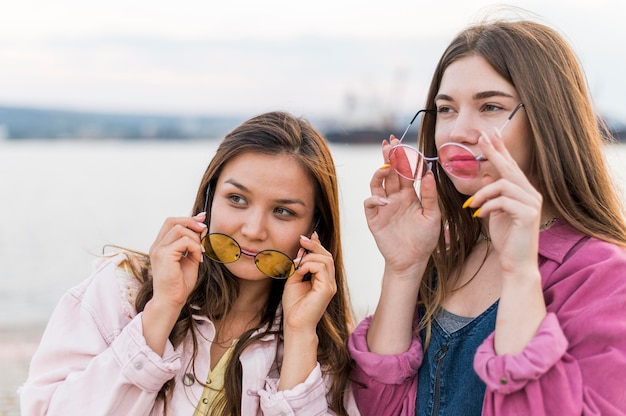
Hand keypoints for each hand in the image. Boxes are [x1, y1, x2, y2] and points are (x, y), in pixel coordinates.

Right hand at [148, 212, 206, 311]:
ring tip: (200, 251)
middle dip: (191, 221)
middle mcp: (157, 246)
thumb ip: (193, 244)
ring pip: (179, 228)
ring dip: (194, 238)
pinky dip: (195, 247)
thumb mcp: (190, 259)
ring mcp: (159, 250)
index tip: (202, 220)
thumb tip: (202, 228)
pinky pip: (184, 241)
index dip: (188, 219)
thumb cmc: (179, 283)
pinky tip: (198, 258)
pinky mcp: (164, 255)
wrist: (171, 300)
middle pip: (172, 220)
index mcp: (161, 246)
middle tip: (204, 230)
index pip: (171, 223)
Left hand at [281, 232, 335, 332]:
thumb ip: (299, 266)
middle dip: (314, 245)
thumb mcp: (293, 280)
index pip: (324, 258)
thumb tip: (302, 249)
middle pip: (327, 256)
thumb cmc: (294, 306)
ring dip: (309, 257)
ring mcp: (330, 285)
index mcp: (322, 280)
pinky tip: (299, 271)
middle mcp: (329, 281)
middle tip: (301, 240)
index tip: (307, 236)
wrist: (295, 324)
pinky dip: (308, 265)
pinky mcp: (327, 289)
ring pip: (325, 260)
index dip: (317, 245)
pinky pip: (321, 268)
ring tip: (297, 264)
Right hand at [364, 137, 440, 272]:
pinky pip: (370, 203)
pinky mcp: (374, 218)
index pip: (404, 172)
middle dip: (389, 158)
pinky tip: (384, 199)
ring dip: (380, 173)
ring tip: (386, 167)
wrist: (412, 261)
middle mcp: (394, 197)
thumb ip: (430, 195)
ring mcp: (383, 207)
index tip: (402, 144)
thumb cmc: (424, 239)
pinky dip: (374, 199)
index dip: (403, 158)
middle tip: (389, 144)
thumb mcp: (433, 216)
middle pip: (389, 173)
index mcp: (409, 195)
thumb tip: (429, 173)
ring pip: (377, 184)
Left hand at [469, 129, 541, 273]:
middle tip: (482, 136)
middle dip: (495, 152)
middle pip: (510, 168)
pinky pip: (503, 201)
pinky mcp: (528, 215)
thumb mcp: (494, 212)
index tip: (489, 134)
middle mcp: (531, 194)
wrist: (515, 263)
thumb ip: (493, 195)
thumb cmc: (506, 239)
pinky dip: (488, 206)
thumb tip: (487, 175)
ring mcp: (532, 203)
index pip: (510, 167)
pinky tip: (479, 215)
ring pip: (504, 184)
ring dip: (483, 193)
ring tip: (473, 205)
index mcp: (523, 192)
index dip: (500, 150)